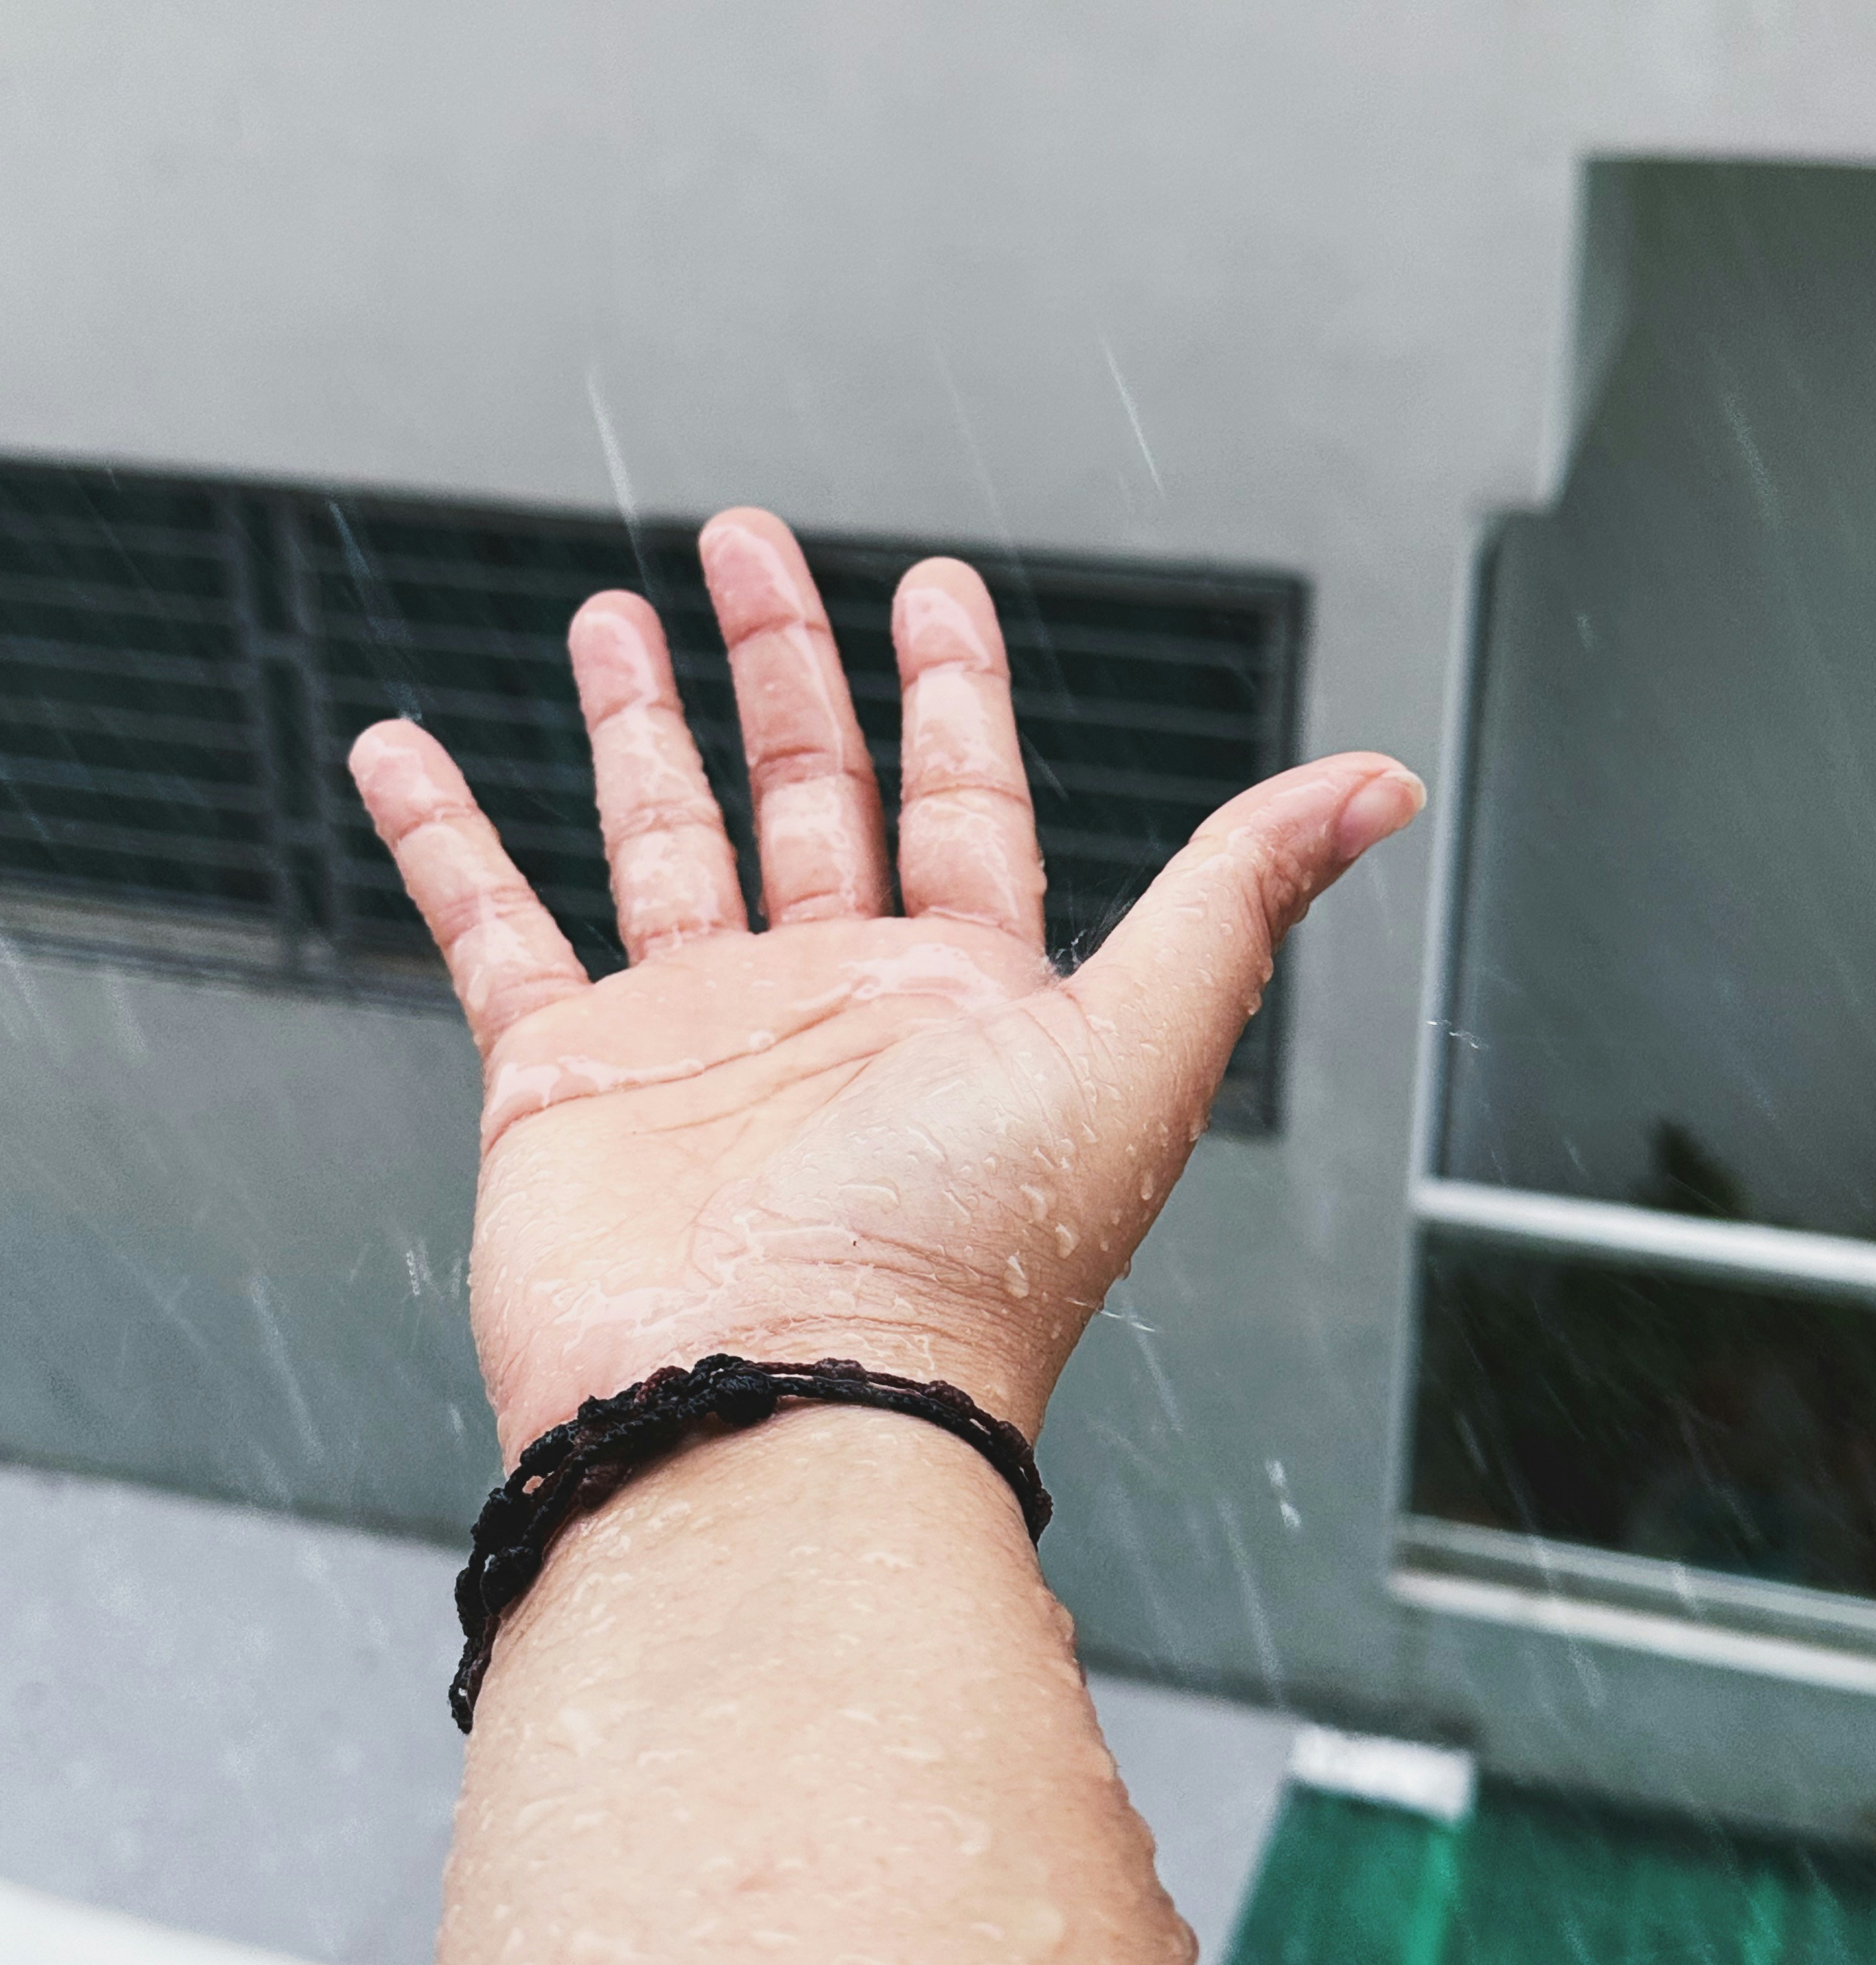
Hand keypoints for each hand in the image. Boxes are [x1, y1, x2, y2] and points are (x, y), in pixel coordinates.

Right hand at [350, 509, 1421, 1456]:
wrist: (775, 1420)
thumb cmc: (966, 1263)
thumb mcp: (1137, 1046)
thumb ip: (1237, 896)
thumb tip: (1380, 783)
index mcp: (963, 996)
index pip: (960, 804)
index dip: (954, 694)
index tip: (936, 589)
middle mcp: (830, 1006)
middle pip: (806, 793)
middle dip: (782, 663)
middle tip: (749, 544)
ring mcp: (694, 1038)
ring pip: (657, 838)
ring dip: (634, 724)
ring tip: (609, 613)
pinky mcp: (564, 1079)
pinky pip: (491, 928)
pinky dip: (442, 840)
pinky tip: (405, 752)